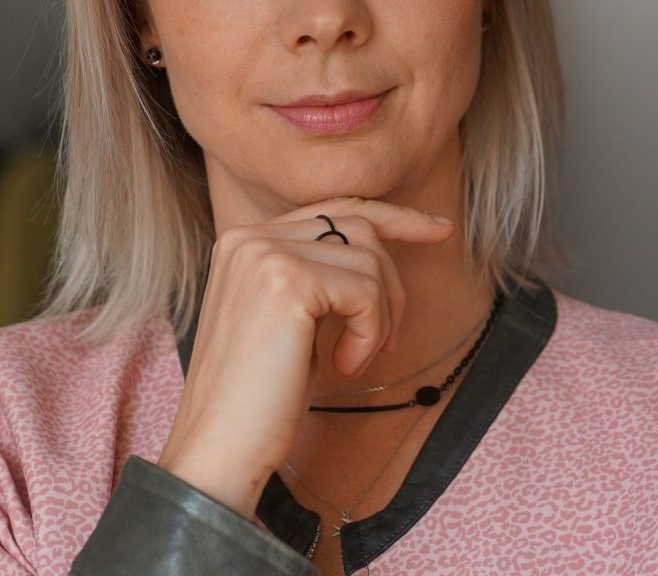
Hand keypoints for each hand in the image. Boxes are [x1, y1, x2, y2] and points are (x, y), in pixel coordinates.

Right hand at [154, 195, 455, 519]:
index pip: (332, 209)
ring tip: (357, 359)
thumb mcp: (292, 319)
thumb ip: (319, 274)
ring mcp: (266, 253)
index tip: (438, 230)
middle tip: (393, 340)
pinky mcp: (287, 280)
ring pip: (368, 259)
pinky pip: (365, 292)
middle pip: (358, 226)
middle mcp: (250, 236)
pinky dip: (370, 334)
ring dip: (380, 316)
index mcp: (246, 241)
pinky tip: (345, 366)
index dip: (391, 217)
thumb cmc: (259, 395)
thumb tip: (379, 251)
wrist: (219, 447)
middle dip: (393, 281)